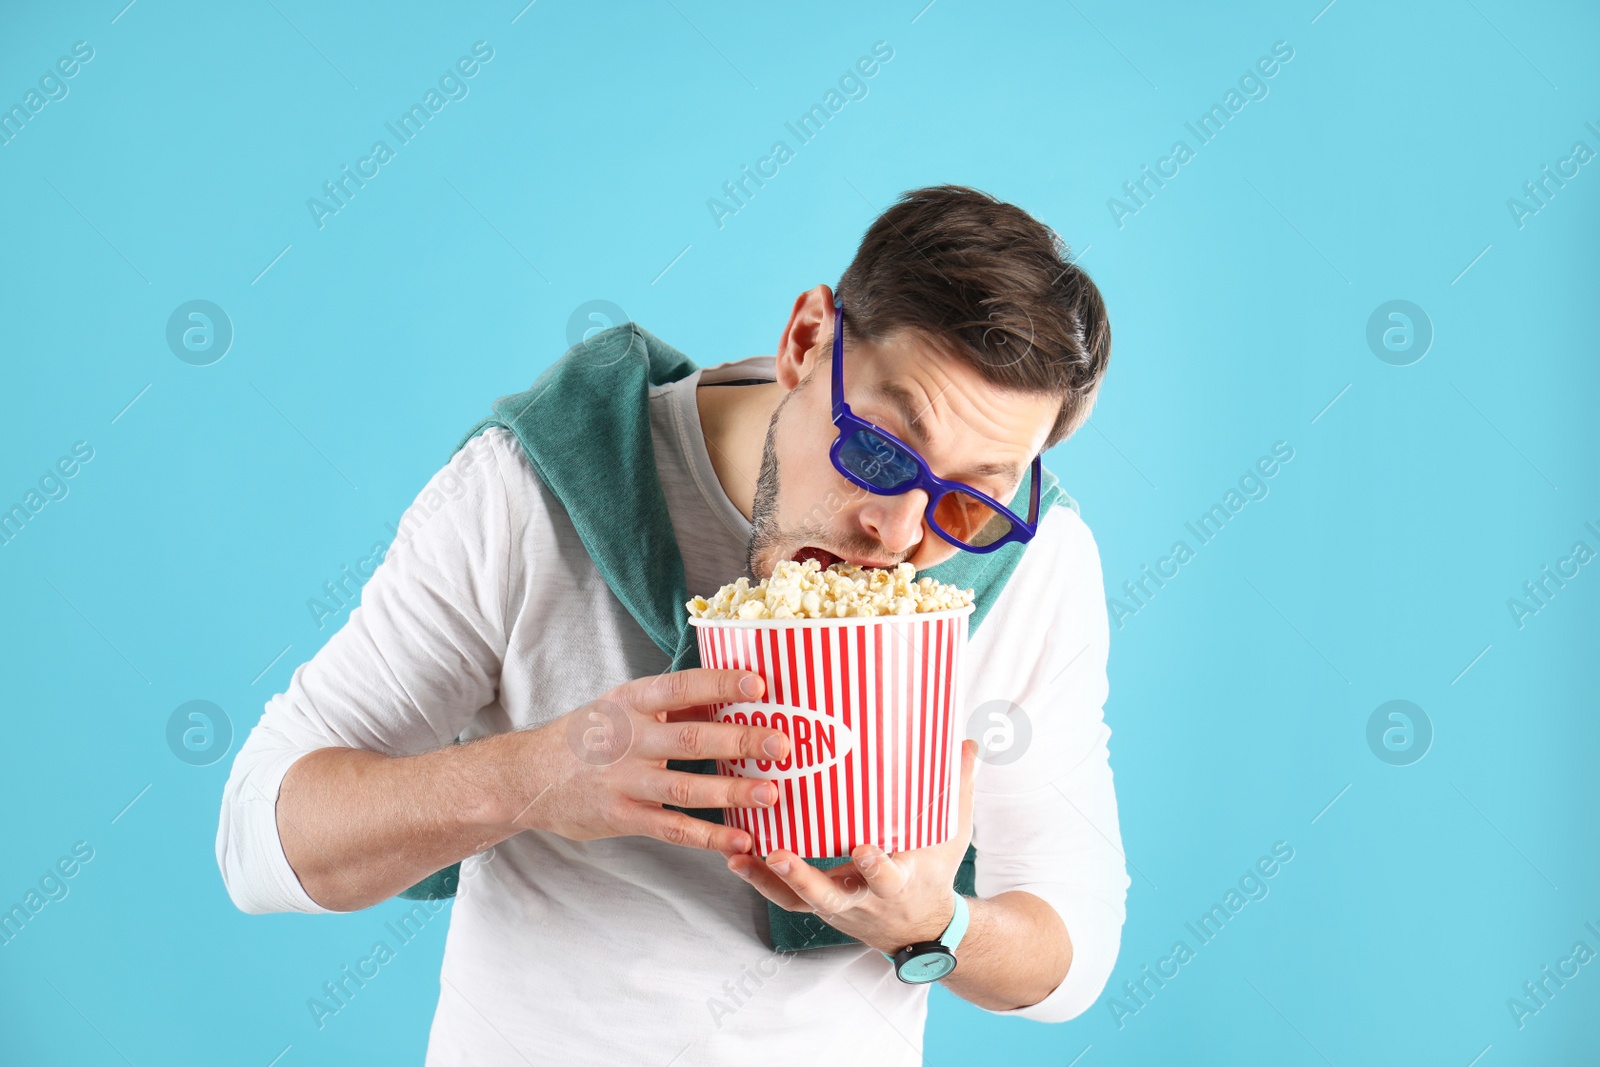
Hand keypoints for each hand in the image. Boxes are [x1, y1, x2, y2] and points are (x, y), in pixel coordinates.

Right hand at [500, 669, 789, 853]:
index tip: (759, 683)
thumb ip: (675, 704)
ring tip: (772, 793)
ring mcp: (624, 781)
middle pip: (692, 739)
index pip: (681, 687)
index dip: (720, 684)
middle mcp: (628, 739)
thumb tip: (736, 692)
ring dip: (732, 792)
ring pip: (686, 788)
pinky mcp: (622, 817)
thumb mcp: (622, 706)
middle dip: (740, 741)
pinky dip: (709, 836)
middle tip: (782, 743)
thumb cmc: (589, 735)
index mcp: (631, 701)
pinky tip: (741, 839)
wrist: (527, 775)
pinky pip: (672, 829)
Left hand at [725, 739, 977, 954]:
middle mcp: (865, 899)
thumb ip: (958, 788)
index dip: (876, 868)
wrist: (917, 928)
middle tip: (778, 853)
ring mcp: (837, 906)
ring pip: (799, 899)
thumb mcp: (951, 835)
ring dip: (769, 879)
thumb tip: (969, 742)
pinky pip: (784, 898)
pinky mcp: (816, 906)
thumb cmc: (932, 871)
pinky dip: (759, 880)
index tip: (864, 850)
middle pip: (831, 895)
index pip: (889, 878)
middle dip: (804, 877)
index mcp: (901, 881)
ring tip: (739, 854)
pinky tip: (735, 856)